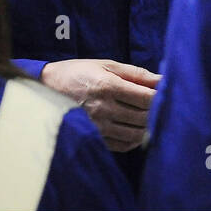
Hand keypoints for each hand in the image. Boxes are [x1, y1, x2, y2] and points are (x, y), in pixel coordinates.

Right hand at [40, 59, 160, 152]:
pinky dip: (133, 140)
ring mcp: (97, 126)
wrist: (46, 88)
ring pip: (135, 134)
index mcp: (108, 85)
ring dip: (146, 127)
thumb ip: (136, 73)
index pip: (146, 98)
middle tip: (159, 106)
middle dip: (156, 112)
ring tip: (147, 118)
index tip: (165, 94)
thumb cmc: (78, 72)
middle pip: (143, 117)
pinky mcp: (93, 138)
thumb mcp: (106, 64)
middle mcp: (103, 108)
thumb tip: (161, 79)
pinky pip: (122, 145)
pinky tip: (134, 129)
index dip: (161, 97)